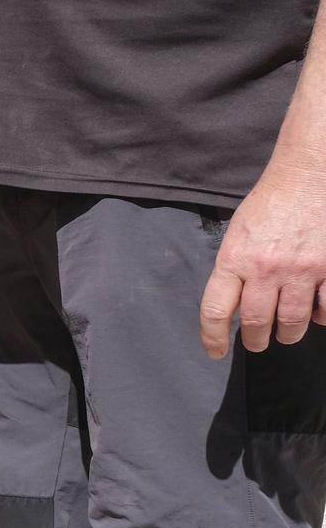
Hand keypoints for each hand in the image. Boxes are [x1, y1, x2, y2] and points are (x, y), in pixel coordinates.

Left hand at [199, 162, 325, 356]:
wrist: (308, 176)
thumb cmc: (271, 202)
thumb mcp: (238, 233)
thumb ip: (235, 267)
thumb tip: (234, 302)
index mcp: (235, 259)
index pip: (216, 310)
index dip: (213, 337)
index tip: (215, 351)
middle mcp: (266, 269)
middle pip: (257, 322)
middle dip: (256, 340)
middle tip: (257, 343)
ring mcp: (301, 271)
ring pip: (293, 321)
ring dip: (288, 334)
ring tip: (286, 334)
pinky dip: (322, 317)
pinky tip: (317, 315)